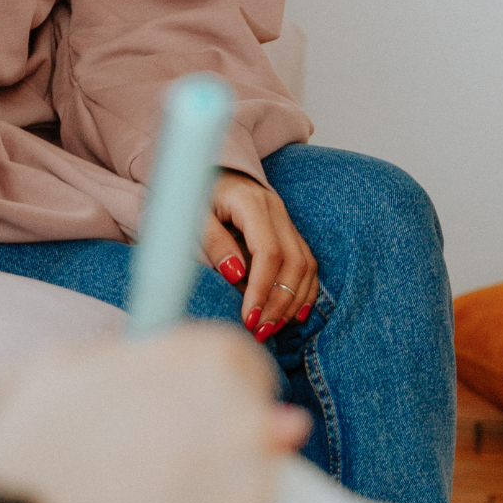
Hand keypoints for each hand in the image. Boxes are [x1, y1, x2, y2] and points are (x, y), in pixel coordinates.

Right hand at [0, 328, 306, 502]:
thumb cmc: (35, 453)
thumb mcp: (69, 369)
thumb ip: (146, 360)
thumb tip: (218, 384)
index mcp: (204, 362)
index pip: (243, 362)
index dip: (207, 384)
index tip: (179, 407)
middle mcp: (241, 421)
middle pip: (251, 419)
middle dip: (211, 434)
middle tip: (149, 459)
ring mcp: (249, 495)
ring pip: (246, 481)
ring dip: (209, 488)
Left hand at [203, 170, 318, 341]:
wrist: (209, 170)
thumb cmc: (197, 195)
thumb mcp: (195, 216)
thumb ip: (214, 243)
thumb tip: (237, 276)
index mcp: (252, 204)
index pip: (269, 252)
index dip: (262, 289)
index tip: (249, 319)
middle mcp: (276, 210)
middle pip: (293, 262)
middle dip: (280, 303)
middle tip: (261, 332)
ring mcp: (286, 220)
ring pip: (305, 265)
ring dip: (293, 302)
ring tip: (273, 329)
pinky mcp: (289, 231)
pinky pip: (307, 264)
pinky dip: (304, 292)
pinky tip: (293, 315)